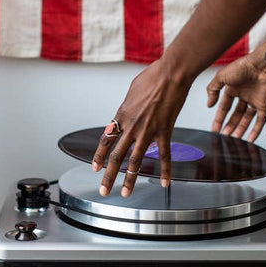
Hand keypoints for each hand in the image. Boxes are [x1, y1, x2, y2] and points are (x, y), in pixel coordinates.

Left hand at [92, 59, 192, 196]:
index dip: (99, 156)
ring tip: (125, 193)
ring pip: (136, 161)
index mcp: (121, 115)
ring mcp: (148, 131)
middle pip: (117, 156)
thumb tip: (126, 112)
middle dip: (108, 176)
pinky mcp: (165, 132)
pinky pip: (164, 155)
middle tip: (103, 190)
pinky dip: (165, 170)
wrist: (171, 73)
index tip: (95, 168)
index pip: (106, 140)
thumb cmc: (152, 77)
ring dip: (129, 179)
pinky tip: (164, 183)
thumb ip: (127, 106)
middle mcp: (132, 127)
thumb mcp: (131, 91)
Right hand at [206, 54, 265, 141]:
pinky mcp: (264, 104)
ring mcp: (254, 100)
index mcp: (232, 89)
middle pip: (235, 115)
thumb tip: (209, 104)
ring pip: (246, 119)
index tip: (214, 129)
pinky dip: (255, 130)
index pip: (224, 107)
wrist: (261, 64)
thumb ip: (212, 90)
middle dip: (229, 127)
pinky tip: (250, 138)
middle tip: (224, 137)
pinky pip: (260, 120)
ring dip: (240, 130)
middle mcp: (243, 95)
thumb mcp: (221, 77)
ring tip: (234, 141)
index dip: (219, 119)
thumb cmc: (243, 66)